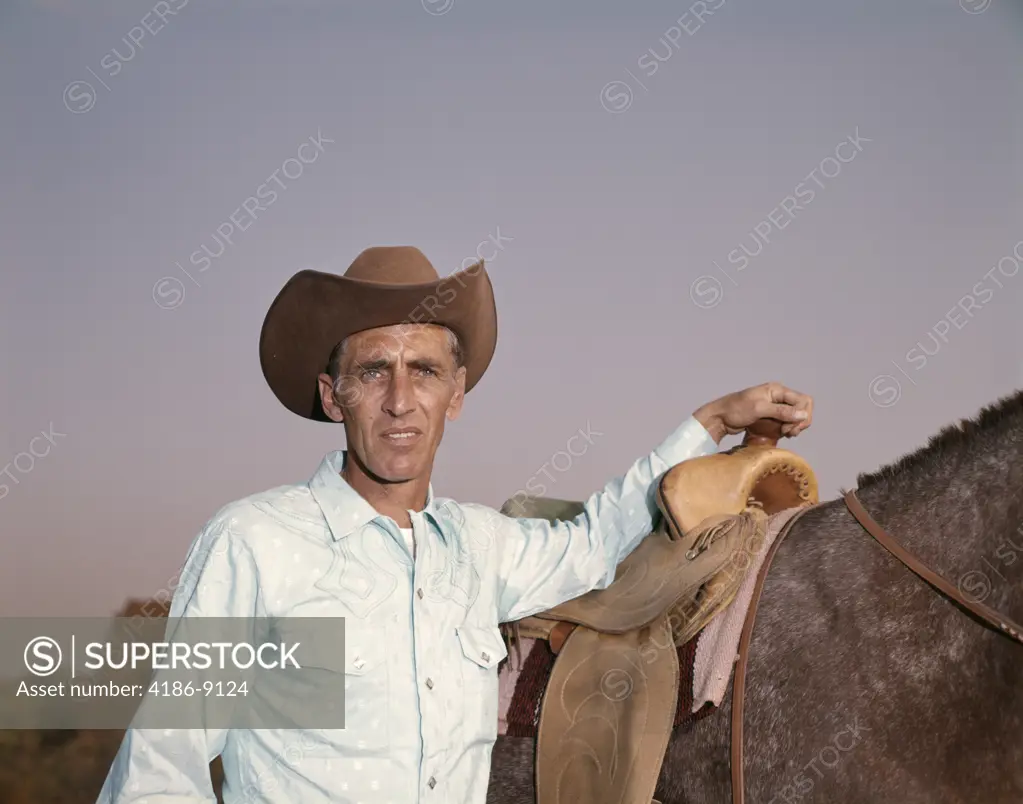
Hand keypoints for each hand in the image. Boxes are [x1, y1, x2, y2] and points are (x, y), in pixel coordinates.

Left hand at [692, 382, 812, 443]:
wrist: (719, 418)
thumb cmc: (735, 410)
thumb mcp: (759, 409)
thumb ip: (781, 411)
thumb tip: (803, 414)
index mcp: (777, 390)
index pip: (803, 400)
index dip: (801, 415)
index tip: (789, 428)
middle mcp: (778, 397)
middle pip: (802, 409)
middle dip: (799, 422)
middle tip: (788, 433)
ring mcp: (774, 407)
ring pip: (795, 417)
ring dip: (794, 427)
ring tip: (784, 434)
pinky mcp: (770, 417)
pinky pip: (786, 422)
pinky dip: (787, 429)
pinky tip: (781, 434)